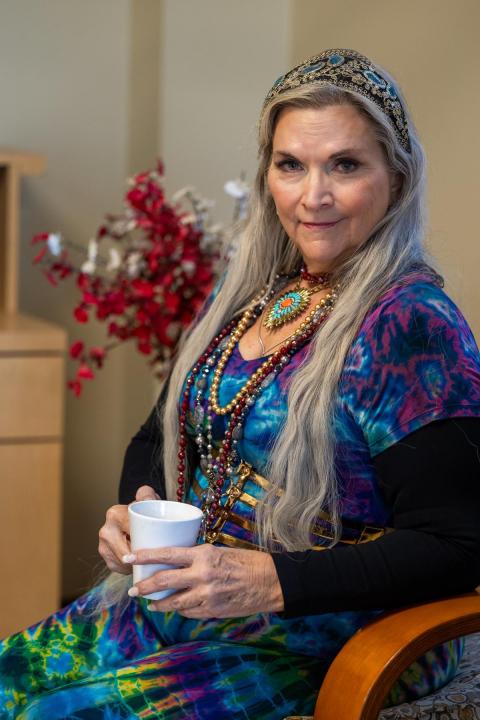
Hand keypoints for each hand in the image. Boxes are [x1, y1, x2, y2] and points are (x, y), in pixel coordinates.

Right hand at [98, 485, 159, 573]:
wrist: (135, 520)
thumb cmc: (144, 510)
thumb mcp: (148, 499)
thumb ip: (147, 495)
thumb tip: (147, 496)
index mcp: (114, 515)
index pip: (130, 532)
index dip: (144, 541)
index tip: (155, 546)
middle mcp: (105, 531)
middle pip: (126, 552)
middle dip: (140, 556)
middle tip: (155, 556)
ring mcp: (103, 546)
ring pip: (124, 562)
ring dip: (136, 564)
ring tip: (150, 558)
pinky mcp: (106, 559)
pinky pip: (121, 568)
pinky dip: (132, 568)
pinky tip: (140, 562)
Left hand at [124, 544, 284, 617]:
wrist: (268, 581)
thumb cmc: (245, 561)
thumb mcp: (218, 551)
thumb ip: (197, 557)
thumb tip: (176, 562)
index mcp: (203, 554)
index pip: (167, 554)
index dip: (145, 556)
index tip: (129, 557)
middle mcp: (202, 574)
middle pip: (164, 581)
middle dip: (145, 586)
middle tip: (133, 589)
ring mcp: (206, 595)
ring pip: (173, 602)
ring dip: (159, 604)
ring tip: (150, 604)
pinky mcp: (212, 610)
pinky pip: (189, 612)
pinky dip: (180, 610)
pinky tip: (175, 608)